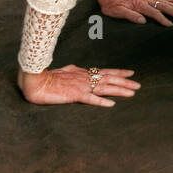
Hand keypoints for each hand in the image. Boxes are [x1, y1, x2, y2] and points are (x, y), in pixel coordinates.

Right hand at [17, 64, 140, 106]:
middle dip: (125, 82)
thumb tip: (77, 69)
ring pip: (105, 87)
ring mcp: (81, 86)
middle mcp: (85, 78)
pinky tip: (112, 104)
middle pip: (109, 79)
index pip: (105, 72)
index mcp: (82, 73)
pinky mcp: (74, 95)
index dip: (119, 72)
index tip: (131, 73)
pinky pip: (90, 99)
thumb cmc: (47, 76)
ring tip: (132, 92)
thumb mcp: (64, 71)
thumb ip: (73, 71)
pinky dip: (101, 101)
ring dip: (119, 90)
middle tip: (138, 85)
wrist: (35, 80)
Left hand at [96, 0, 172, 26]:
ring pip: (165, 2)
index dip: (163, 19)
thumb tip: (142, 21)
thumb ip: (130, 16)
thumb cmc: (112, 5)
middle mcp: (146, 0)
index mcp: (140, 5)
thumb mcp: (117, 12)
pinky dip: (172, 0)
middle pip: (164, 6)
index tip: (171, 25)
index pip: (155, 13)